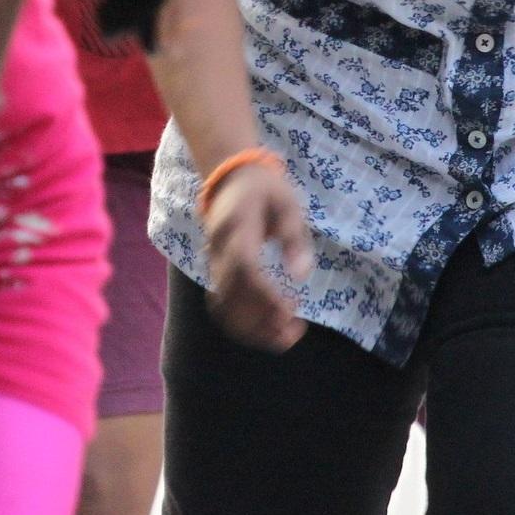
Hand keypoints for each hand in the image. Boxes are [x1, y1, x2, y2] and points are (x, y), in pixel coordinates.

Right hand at [202, 156, 310, 351]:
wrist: (230, 177)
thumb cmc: (265, 188)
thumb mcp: (288, 204)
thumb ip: (294, 238)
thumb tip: (301, 276)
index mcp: (238, 230)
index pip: (247, 271)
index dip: (266, 297)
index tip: (291, 311)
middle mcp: (219, 251)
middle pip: (231, 297)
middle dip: (262, 322)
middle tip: (295, 331)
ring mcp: (213, 263)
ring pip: (223, 308)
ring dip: (251, 329)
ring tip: (284, 337)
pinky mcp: (215, 272)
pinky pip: (221, 305)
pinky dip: (240, 324)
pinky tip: (265, 327)